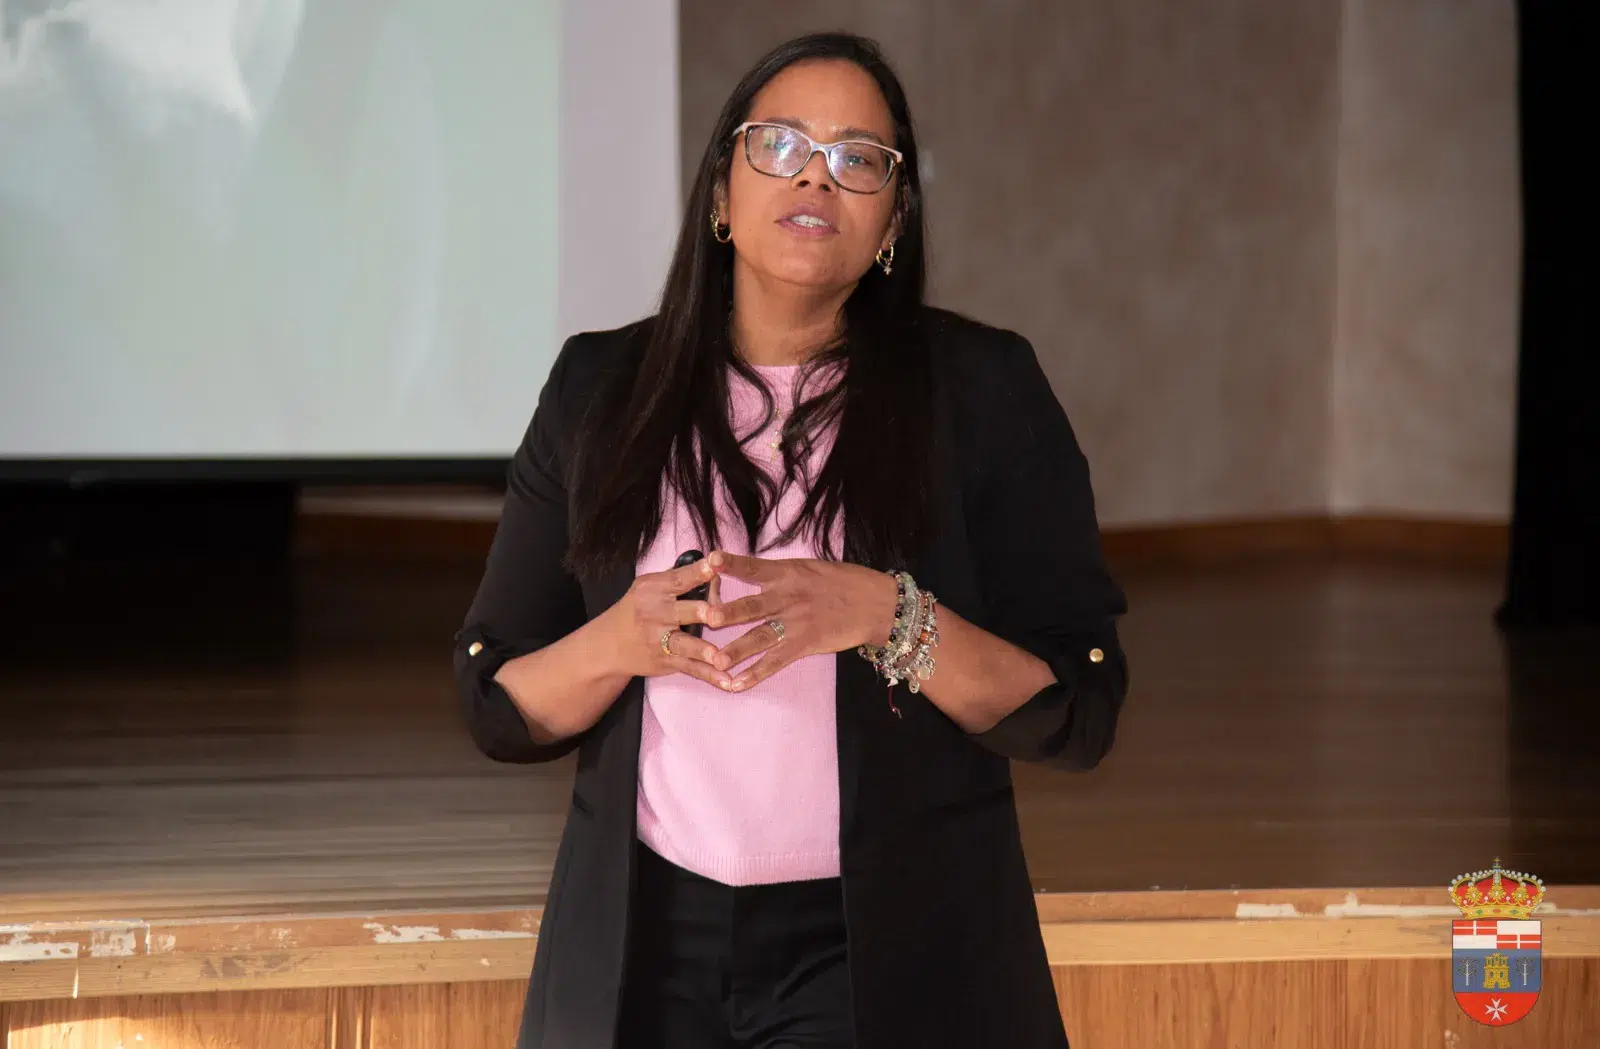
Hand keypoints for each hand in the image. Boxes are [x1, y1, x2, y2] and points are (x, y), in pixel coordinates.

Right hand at [600, 557, 732, 688]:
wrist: (609, 645)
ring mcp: (660, 640)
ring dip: (701, 650)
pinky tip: (728, 682)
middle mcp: (656, 614)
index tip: (715, 566)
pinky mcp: (667, 662)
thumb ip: (681, 578)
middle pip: (683, 612)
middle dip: (700, 613)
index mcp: (653, 589)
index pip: (679, 579)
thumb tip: (717, 570)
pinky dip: (710, 676)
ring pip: (685, 644)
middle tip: (716, 616)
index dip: (698, 573)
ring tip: (718, 657)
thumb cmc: (638, 609)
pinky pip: (692, 668)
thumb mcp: (650, 587)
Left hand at [703, 551, 896, 691]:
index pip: (753, 567)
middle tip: (707, 617)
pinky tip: (737, 684)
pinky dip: (756, 674)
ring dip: (737, 650)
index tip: (712, 557)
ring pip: (760, 638)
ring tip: (715, 661)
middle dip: (729, 612)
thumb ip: (779, 573)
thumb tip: (750, 571)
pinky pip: (776, 662)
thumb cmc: (841, 582)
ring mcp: (796, 624)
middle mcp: (788, 598)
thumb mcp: (809, 568)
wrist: (875, 604)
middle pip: (752, 606)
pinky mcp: (805, 645)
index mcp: (787, 574)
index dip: (732, 563)